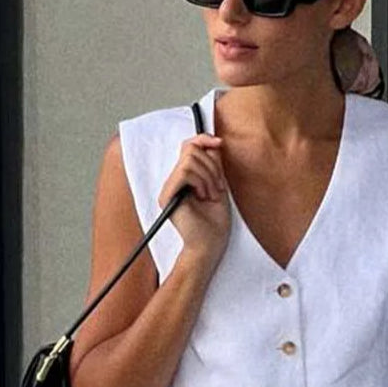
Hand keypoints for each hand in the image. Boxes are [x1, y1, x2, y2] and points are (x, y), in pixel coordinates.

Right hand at [157, 133, 231, 266]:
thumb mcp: (219, 187)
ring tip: (212, 195)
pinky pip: (185, 171)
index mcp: (185, 180)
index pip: (188, 146)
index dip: (203, 139)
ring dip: (209, 175)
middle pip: (190, 148)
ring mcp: (169, 188)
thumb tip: (213, 143)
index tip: (219, 143)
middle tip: (218, 188)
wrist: (210, 247)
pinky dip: (201, 181)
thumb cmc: (215, 224)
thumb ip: (214, 166)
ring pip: (189, 159)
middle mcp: (174, 182)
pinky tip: (204, 196)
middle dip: (212, 165)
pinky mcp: (168, 195)